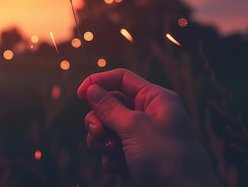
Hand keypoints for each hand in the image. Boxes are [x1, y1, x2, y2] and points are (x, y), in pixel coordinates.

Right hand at [77, 68, 220, 186]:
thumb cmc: (168, 158)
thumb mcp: (135, 127)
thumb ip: (110, 107)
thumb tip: (92, 89)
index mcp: (155, 99)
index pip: (122, 79)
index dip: (99, 82)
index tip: (80, 95)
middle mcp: (149, 115)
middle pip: (110, 105)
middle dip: (99, 119)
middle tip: (98, 132)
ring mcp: (142, 139)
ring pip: (108, 130)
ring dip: (103, 141)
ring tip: (113, 152)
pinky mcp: (137, 159)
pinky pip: (113, 152)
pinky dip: (111, 159)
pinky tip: (121, 168)